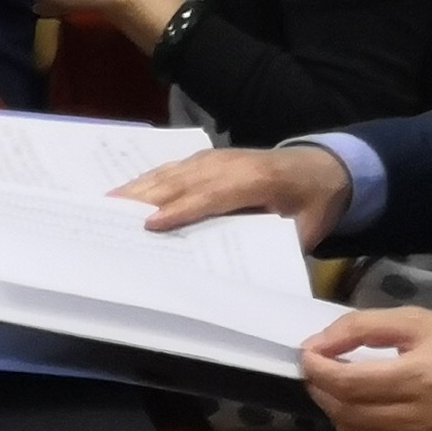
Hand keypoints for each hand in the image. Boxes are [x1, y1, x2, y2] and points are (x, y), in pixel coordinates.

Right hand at [118, 144, 353, 244]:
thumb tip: (243, 272)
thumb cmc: (313, 203)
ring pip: (171, 173)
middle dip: (145, 197)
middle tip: (108, 216)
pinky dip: (146, 181)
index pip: (212, 195)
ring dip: (138, 188)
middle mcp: (230, 163)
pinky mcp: (206, 159)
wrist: (325, 167)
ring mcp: (215, 158)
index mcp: (258, 180)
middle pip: (181, 180)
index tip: (151, 225)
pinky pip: (171, 169)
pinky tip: (125, 194)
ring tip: (105, 204)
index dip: (181, 210)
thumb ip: (274, 245)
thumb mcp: (305, 229)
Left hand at [296, 309, 431, 430]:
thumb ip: (363, 327)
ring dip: (341, 412)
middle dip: (322, 389)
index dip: (316, 368)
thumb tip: (318, 344)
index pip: (344, 383)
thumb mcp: (422, 322)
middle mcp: (424, 421)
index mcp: (421, 378)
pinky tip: (377, 413)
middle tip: (320, 372)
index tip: (308, 355)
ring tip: (343, 392)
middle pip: (346, 412)